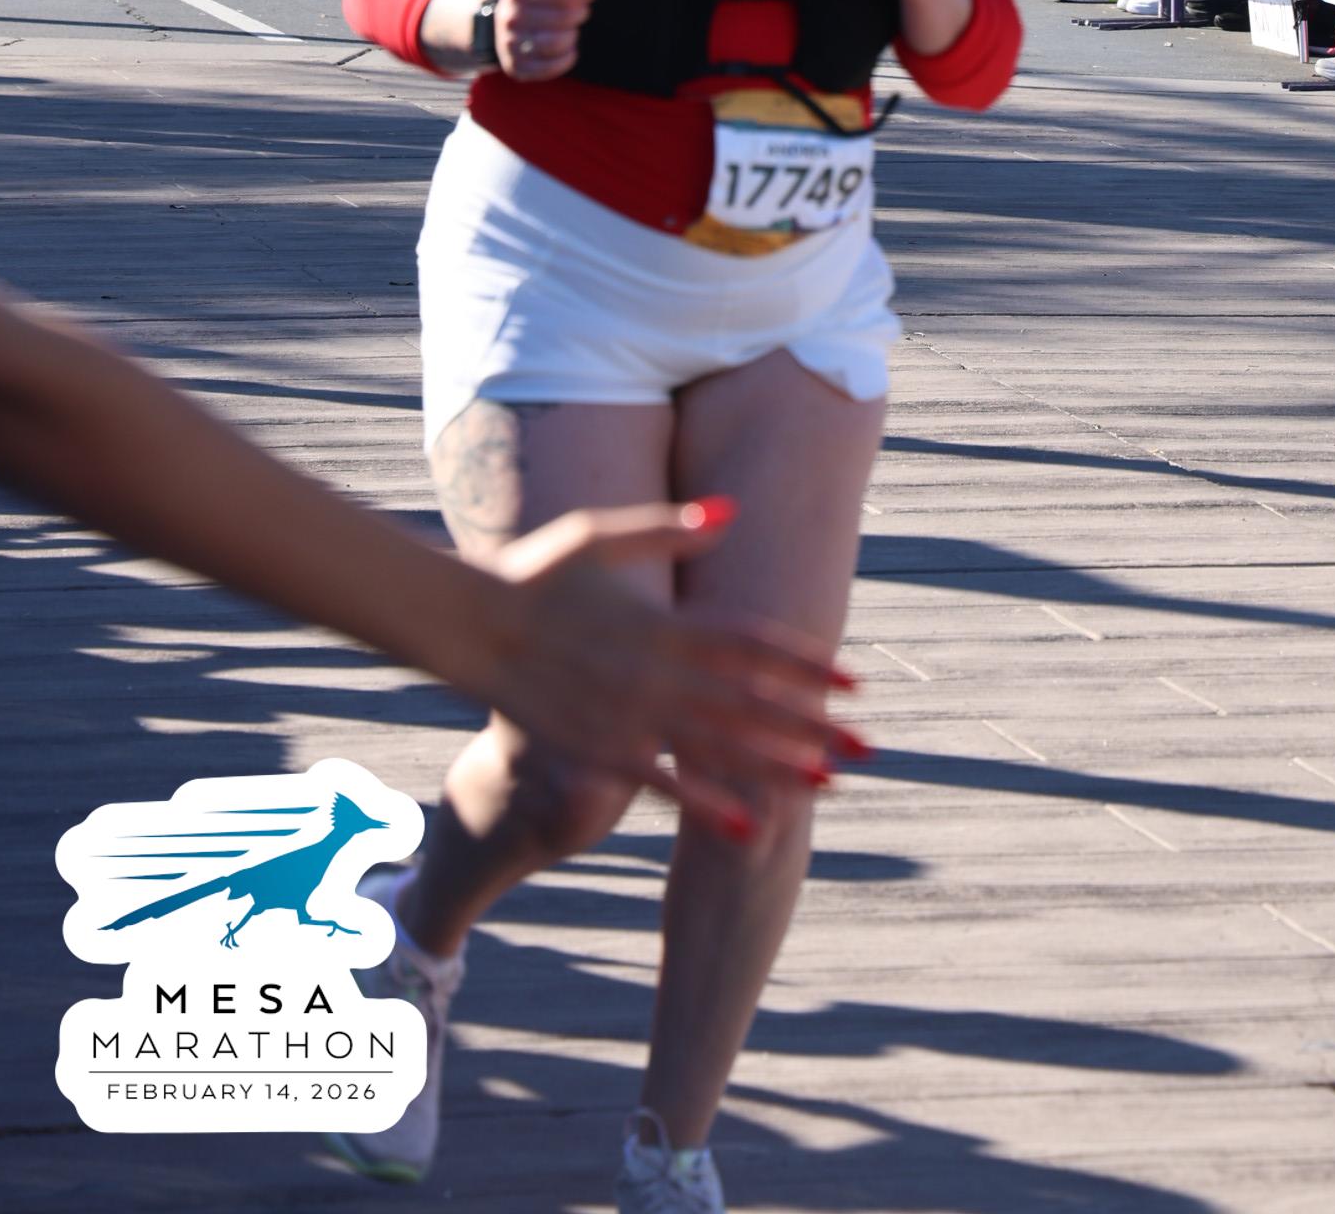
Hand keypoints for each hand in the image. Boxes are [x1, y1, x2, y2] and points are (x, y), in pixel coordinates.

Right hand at [485, 502, 865, 828]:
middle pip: (751, 701)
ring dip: (776, 766)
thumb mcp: (598, 534)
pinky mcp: (596, 747)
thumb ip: (668, 525)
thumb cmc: (532, 574)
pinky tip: (743, 825)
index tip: (854, 682)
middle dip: (812, 725)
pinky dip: (703, 803)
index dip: (807, 663)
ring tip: (826, 785)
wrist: (466, 622)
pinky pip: (659, 782)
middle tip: (868, 747)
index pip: (753, 642)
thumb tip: (732, 510)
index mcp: (664, 619)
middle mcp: (656, 668)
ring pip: (717, 746)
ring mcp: (626, 712)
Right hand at [493, 0, 596, 79]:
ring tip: (572, 30)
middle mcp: (510, 18)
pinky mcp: (516, 67)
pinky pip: (549, 68)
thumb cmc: (532, 1)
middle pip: (562, 18)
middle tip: (583, 11)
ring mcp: (510, 44)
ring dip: (572, 36)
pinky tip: (570, 50)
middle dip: (579, 13)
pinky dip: (566, 59)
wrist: (497, 28)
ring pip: (555, 44)